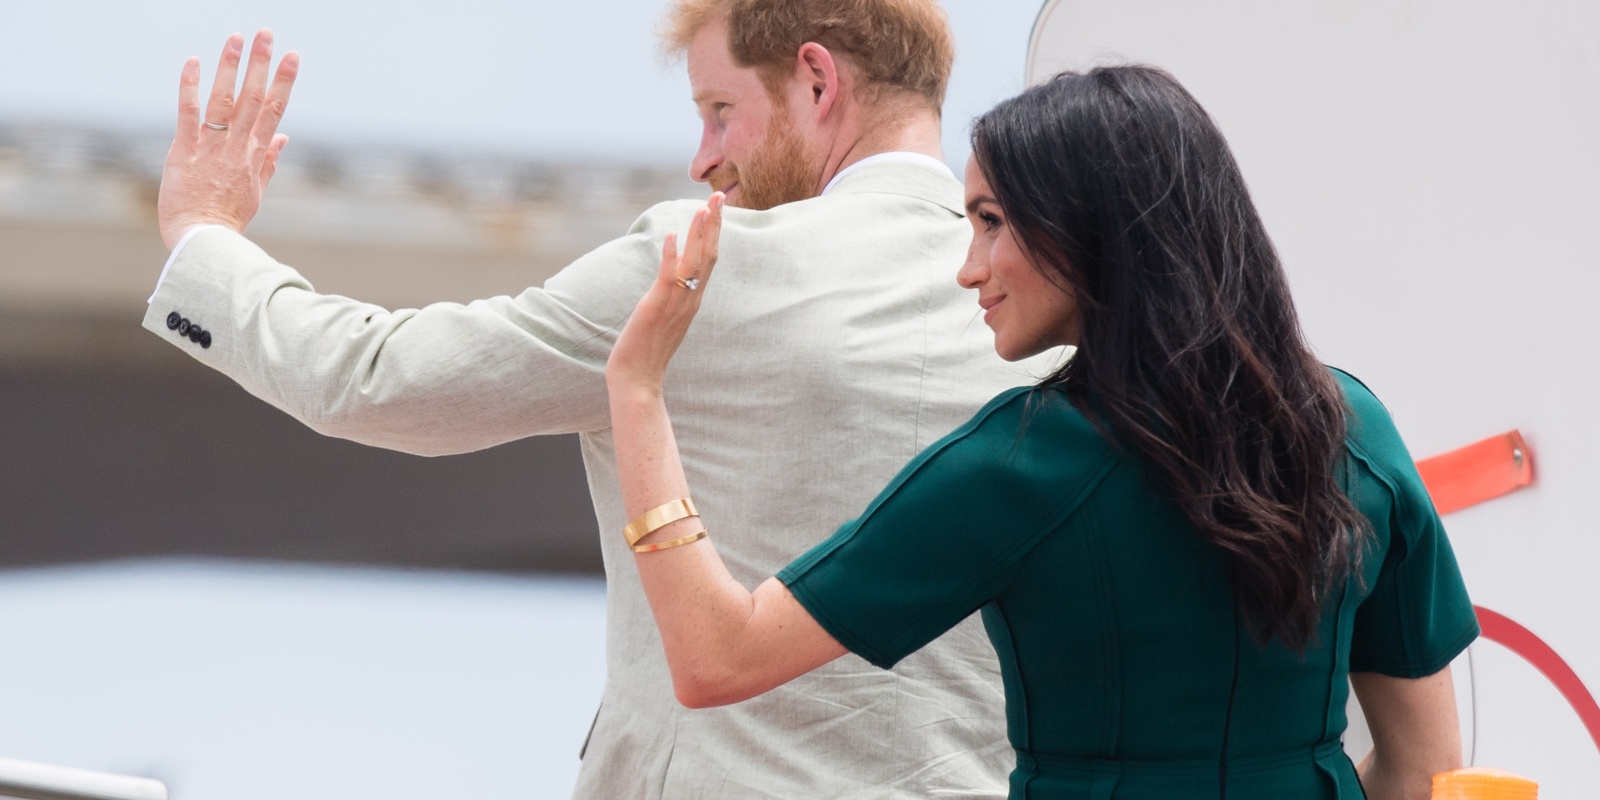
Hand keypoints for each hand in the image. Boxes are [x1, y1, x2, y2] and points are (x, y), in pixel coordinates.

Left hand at [157, 30, 298, 249]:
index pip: (274, 112)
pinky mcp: (184, 150)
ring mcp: (211, 147)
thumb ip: (268, 162)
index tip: (292, 57)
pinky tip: (193, 61)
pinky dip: (190, 86)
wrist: (202, 239)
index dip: (283, 82)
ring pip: (224, 100)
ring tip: (237, 37)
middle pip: (253, 98)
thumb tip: (284, 138)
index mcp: (254, 156)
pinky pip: (188, 113)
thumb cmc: (226, 219)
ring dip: (231, 66)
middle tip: (267, 34)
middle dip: (261, 64)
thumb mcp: (255, 192)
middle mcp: (237, 147)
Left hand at [606, 194, 724, 395]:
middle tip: (720, 197)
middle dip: (714, 224)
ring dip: (698, 234)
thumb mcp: (664, 318)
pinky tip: (671, 235)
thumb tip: (669, 281)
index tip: (715, 208)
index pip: (709, 260)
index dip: (713, 232)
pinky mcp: (656, 307)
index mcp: (692, 300)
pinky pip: (668, 277)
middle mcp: (690, 299)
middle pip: (708, 255)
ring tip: (702, 208)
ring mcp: (675, 303)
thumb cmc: (647, 351)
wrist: (639, 379)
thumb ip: (670, 298)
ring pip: (693, 263)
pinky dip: (671, 255)